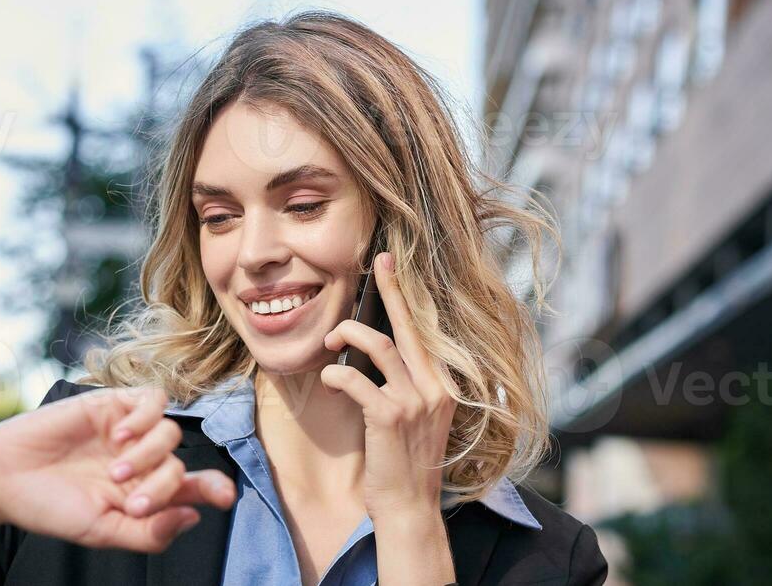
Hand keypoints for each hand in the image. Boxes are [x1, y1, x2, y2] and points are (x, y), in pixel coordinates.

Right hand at [0, 386, 237, 551]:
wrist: (4, 476)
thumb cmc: (49, 507)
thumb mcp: (101, 530)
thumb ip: (148, 531)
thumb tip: (192, 517)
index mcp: (144, 493)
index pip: (193, 489)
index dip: (215, 489)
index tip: (226, 497)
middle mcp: (142, 461)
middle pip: (181, 465)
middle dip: (163, 484)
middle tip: (129, 499)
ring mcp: (129, 432)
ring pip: (171, 433)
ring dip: (149, 454)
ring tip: (113, 470)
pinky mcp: (112, 405)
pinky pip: (152, 400)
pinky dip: (145, 417)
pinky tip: (119, 435)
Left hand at [317, 253, 456, 519]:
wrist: (409, 509)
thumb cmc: (405, 466)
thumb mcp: (416, 421)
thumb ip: (406, 387)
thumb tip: (374, 356)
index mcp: (443, 386)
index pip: (425, 332)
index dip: (406, 298)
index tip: (392, 267)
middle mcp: (436, 388)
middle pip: (409, 326)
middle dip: (391, 290)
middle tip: (377, 263)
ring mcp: (415, 401)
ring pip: (379, 345)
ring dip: (348, 336)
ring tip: (328, 342)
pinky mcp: (390, 416)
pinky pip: (355, 379)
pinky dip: (336, 375)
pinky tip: (328, 381)